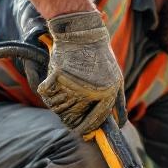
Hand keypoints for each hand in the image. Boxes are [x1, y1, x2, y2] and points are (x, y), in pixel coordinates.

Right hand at [37, 10, 124, 133]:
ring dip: (58, 105)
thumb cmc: (101, 57)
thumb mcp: (117, 79)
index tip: (83, 134)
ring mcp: (73, 84)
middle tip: (68, 114)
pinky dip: (47, 94)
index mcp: (106, 93)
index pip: (94, 121)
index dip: (87, 130)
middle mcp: (90, 91)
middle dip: (70, 119)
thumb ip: (118, 103)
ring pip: (59, 108)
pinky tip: (53, 87)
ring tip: (63, 95)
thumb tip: (120, 124)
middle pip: (73, 118)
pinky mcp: (57, 75)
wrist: (83, 33)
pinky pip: (47, 95)